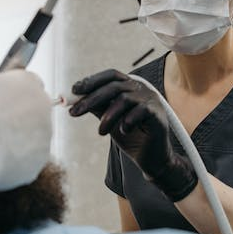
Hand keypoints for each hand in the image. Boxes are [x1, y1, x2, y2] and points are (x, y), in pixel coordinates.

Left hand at [69, 69, 197, 201]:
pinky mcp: (158, 114)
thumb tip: (76, 99)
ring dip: (108, 116)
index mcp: (130, 87)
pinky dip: (127, 121)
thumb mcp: (109, 120)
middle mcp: (142, 89)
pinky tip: (123, 131)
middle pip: (114, 86)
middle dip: (92, 98)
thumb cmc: (130, 137)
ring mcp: (151, 100)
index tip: (74, 90)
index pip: (110, 75)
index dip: (92, 80)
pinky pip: (140, 112)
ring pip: (124, 99)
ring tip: (101, 132)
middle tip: (75, 112)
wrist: (150, 158)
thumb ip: (97, 107)